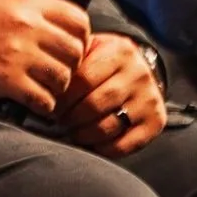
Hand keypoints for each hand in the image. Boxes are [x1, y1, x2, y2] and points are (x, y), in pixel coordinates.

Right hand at [0, 0, 90, 114]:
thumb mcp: (10, 2)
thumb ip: (42, 12)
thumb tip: (73, 31)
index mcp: (30, 5)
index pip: (79, 20)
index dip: (81, 37)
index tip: (70, 46)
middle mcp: (28, 27)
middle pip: (75, 51)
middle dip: (70, 64)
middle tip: (57, 69)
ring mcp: (19, 54)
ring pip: (64, 78)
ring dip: (57, 86)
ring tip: (43, 84)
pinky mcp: (9, 80)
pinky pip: (45, 100)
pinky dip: (43, 104)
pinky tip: (34, 98)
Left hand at [54, 35, 165, 155]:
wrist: (143, 68)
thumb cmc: (105, 61)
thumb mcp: (91, 48)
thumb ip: (70, 59)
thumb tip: (40, 84)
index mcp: (119, 51)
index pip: (82, 79)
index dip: (61, 97)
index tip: (48, 104)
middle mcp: (138, 74)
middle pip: (94, 105)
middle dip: (69, 117)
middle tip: (57, 120)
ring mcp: (149, 99)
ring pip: (107, 126)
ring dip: (82, 134)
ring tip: (70, 132)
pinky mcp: (156, 122)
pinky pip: (125, 144)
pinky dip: (103, 148)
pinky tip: (90, 143)